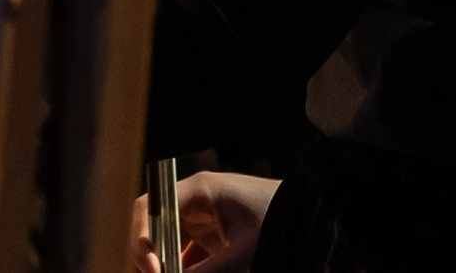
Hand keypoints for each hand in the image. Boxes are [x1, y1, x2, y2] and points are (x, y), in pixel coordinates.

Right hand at [128, 171, 279, 272]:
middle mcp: (194, 201)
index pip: (150, 208)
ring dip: (167, 265)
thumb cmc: (282, 224)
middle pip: (152, 228)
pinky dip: (183, 270)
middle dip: (151, 257)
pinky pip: (184, 257)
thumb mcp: (243, 255)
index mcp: (199, 191)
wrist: (314, 219)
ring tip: (169, 272)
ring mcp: (201, 219)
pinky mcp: (211, 238)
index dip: (141, 239)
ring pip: (166, 246)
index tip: (153, 268)